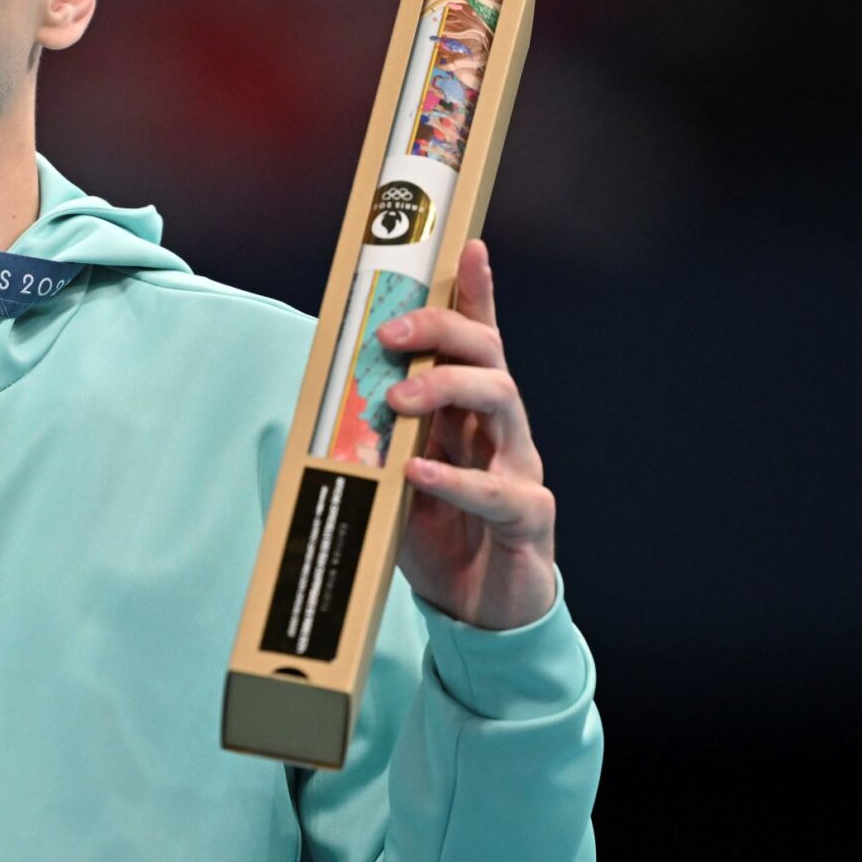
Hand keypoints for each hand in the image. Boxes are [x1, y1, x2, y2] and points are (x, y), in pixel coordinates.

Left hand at [381, 240, 558, 629]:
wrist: (483, 614)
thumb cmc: (443, 539)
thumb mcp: (397, 481)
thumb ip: (379, 441)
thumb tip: (333, 402)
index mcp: (472, 417)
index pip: (479, 342)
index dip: (478, 293)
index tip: (469, 246)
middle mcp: (503, 434)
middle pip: (490, 358)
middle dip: (444, 332)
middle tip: (391, 335)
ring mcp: (520, 472)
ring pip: (504, 405)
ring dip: (448, 390)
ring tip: (397, 399)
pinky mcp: (528, 520)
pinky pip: (500, 491)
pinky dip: (456, 478)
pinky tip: (418, 470)